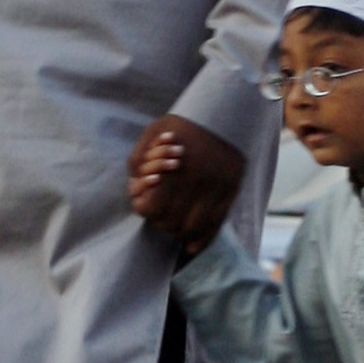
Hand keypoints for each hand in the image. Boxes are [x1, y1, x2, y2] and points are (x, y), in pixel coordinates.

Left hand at [127, 115, 244, 253]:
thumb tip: (134, 189)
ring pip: (191, 230)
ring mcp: (214, 192)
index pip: (151, 208)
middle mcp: (194, 185)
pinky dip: (202, 241)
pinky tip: (192, 247)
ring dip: (178, 233)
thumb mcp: (151, 134)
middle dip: (159, 222)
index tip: (143, 202)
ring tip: (174, 227)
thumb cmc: (182, 125)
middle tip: (158, 215)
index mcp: (173, 169)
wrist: (223, 115)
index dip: (143, 208)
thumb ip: (137, 162)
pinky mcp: (229, 194)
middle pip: (170, 223)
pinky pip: (215, 227)